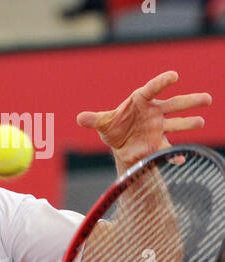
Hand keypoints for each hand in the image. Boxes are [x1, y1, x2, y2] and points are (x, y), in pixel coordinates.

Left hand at [76, 71, 211, 174]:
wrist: (119, 144)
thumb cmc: (112, 127)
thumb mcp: (102, 123)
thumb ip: (93, 120)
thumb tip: (80, 118)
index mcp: (139, 101)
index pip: (152, 89)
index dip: (162, 82)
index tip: (174, 76)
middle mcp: (154, 111)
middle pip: (174, 104)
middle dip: (190, 101)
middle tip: (207, 99)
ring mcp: (159, 127)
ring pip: (177, 123)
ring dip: (189, 123)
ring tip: (200, 121)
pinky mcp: (159, 142)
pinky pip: (168, 149)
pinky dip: (173, 155)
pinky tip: (180, 160)